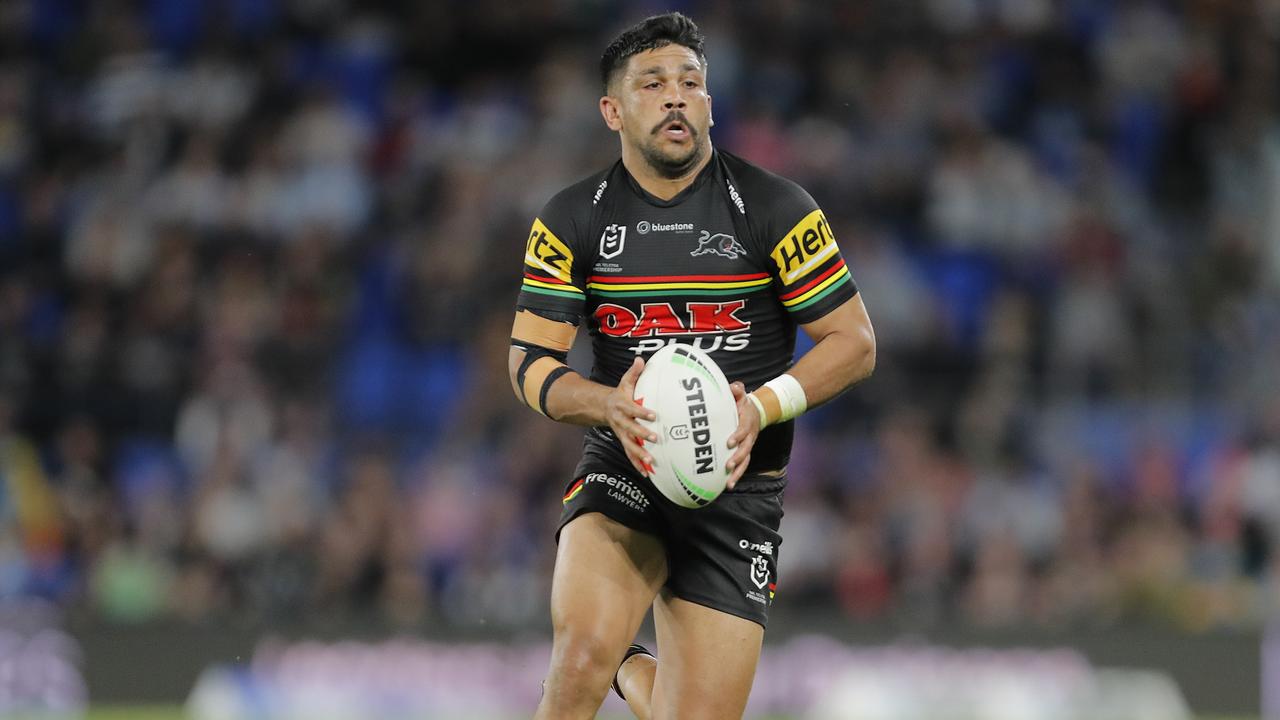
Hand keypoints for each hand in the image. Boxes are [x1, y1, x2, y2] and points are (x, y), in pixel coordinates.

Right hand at [607, 357, 656, 476]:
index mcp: (622, 406)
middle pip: (631, 429)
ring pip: (630, 446)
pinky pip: (630, 455)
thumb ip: (634, 372)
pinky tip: (647, 473)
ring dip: (640, 454)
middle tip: (655, 438)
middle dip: (642, 435)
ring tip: (651, 461)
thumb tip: (640, 360)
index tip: (653, 415)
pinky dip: (638, 464)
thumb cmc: (620, 394)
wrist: (604, 408)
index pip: (633, 409)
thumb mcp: (625, 382)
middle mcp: (621, 422)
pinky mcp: (624, 442)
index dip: (642, 412)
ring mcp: (622, 433)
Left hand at [724, 382, 758, 489]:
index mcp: (747, 422)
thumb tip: (734, 387)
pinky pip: (742, 466)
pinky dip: (736, 476)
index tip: (729, 442)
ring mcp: (748, 446)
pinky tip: (727, 485)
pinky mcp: (745, 453)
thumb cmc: (742, 404)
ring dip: (738, 472)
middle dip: (738, 457)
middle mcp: (750, 436)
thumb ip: (737, 390)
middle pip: (746, 449)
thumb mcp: (741, 395)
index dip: (738, 435)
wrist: (756, 412)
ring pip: (745, 461)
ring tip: (729, 483)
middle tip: (728, 465)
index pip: (744, 429)